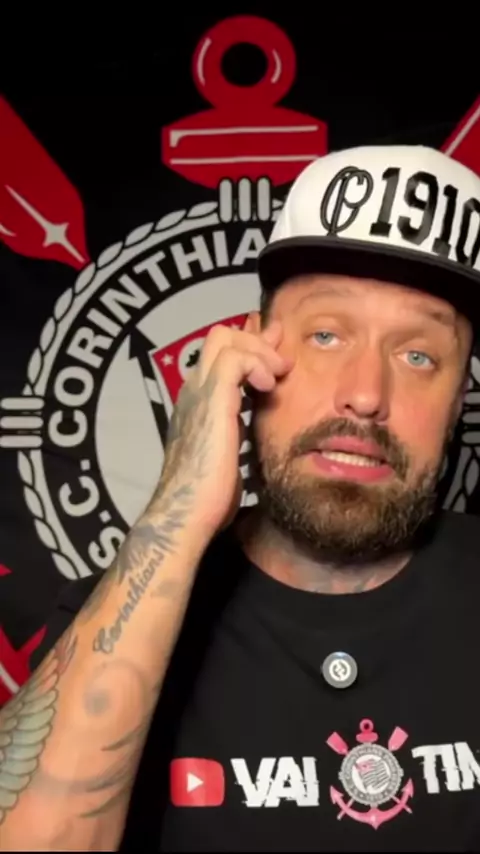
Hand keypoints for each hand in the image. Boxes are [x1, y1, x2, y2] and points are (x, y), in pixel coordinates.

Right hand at [157, 321, 291, 538]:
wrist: (187, 513)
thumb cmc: (208, 496)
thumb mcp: (230, 454)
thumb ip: (240, 433)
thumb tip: (257, 429)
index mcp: (198, 402)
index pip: (221, 355)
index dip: (252, 350)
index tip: (277, 362)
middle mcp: (194, 390)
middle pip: (221, 336)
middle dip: (256, 341)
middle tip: (280, 365)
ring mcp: (199, 393)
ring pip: (225, 337)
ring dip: (259, 350)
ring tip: (276, 376)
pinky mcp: (211, 400)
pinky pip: (233, 357)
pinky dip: (256, 363)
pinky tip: (268, 387)